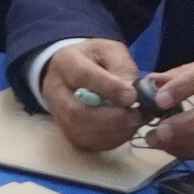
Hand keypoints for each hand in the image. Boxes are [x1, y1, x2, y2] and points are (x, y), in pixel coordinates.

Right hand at [38, 38, 150, 154]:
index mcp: (66, 63)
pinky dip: (112, 139)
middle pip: (78, 113)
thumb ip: (122, 66)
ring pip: (83, 132)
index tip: (132, 95)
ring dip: (115, 131)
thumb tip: (133, 92)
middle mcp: (56, 92)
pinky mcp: (69, 133)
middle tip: (136, 115)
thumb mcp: (111, 51)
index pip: (83, 77)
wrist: (72, 73)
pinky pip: (90, 143)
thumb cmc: (95, 60)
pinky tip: (126, 128)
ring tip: (136, 120)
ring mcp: (59, 116)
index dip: (108, 88)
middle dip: (112, 118)